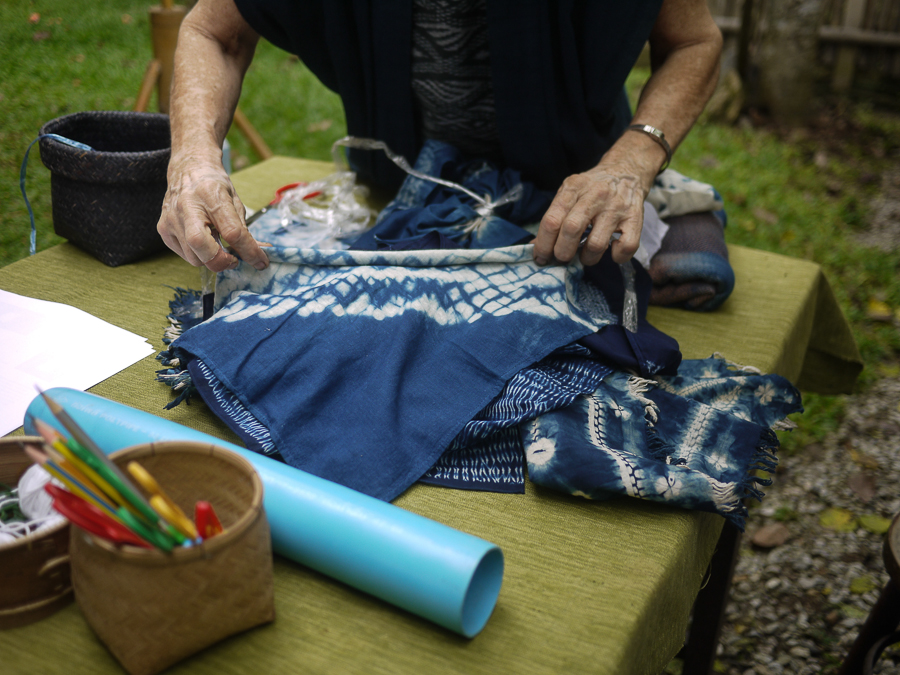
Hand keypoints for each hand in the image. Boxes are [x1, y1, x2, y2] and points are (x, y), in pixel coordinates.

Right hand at [156, 159, 268, 271]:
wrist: (187, 170)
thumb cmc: (213, 186)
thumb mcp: (234, 201)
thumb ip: (243, 229)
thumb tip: (256, 257)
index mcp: (210, 195)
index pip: (232, 232)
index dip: (249, 251)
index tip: (260, 262)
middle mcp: (187, 207)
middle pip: (202, 248)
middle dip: (222, 261)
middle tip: (234, 259)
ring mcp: (171, 219)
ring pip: (194, 258)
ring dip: (211, 259)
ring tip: (218, 244)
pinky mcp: (163, 230)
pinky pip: (185, 255)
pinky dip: (199, 255)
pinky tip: (204, 240)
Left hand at [533, 160, 647, 266]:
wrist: (626, 172)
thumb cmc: (591, 188)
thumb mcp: (569, 193)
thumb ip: (553, 217)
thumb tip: (535, 246)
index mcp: (574, 187)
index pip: (552, 220)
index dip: (543, 244)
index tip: (541, 258)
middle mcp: (595, 195)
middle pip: (571, 230)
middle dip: (562, 253)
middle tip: (563, 258)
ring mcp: (617, 207)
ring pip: (597, 244)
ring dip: (588, 258)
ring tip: (586, 256)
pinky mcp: (635, 219)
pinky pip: (626, 247)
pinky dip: (617, 256)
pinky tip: (611, 251)